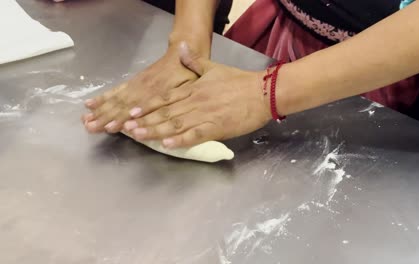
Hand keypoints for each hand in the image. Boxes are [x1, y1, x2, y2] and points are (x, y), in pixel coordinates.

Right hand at [82, 43, 198, 132]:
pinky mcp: (133, 81)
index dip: (125, 118)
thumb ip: (177, 97)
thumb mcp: (188, 86)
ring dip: (100, 110)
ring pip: (116, 99)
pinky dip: (103, 97)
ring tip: (85, 120)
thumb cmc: (189, 74)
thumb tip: (164, 107)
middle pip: (121, 105)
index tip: (112, 127)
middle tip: (90, 127)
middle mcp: (143, 89)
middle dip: (105, 117)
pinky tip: (90, 104)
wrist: (182, 52)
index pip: (138, 108)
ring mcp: (136, 84)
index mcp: (158, 92)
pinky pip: (116, 90)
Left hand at [122, 42, 270, 147]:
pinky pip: (195, 135)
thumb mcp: (214, 67)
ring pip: (175, 124)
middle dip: (145, 121)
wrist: (262, 92)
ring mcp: (204, 115)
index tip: (131, 111)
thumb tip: (181, 47)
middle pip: (165, 113)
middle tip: (126, 128)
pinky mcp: (216, 128)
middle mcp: (194, 102)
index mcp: (192, 89)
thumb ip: (194, 60)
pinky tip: (168, 145)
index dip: (147, 106)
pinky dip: (181, 140)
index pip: (165, 98)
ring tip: (139, 136)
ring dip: (156, 131)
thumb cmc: (238, 81)